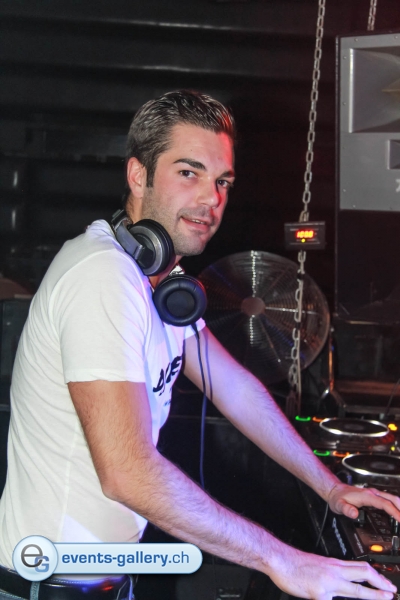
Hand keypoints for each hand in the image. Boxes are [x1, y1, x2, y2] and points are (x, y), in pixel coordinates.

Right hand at [268, 546, 396, 599]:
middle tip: (392, 591)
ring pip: (356, 591)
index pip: (361, 568)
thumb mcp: (319, 565)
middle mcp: (334, 572)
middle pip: (364, 575)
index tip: (386, 584)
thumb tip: (344, 583)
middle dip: (381, 585)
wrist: (280, 559)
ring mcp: (327, 584)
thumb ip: (332, 573)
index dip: (377, 576)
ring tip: (385, 598)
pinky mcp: (318, 594)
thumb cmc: (296, 563)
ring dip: (373, 596)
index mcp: (334, 564)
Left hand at [327, 482, 399, 520]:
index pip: (385, 504)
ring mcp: (375, 494)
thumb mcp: (339, 505)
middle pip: (393, 499)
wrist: (336, 491)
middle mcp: (373, 493)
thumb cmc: (338, 498)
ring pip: (392, 498)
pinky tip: (398, 512)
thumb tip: (354, 514)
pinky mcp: (375, 496)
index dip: (394, 512)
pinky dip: (396, 506)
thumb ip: (346, 510)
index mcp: (367, 496)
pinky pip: (389, 500)